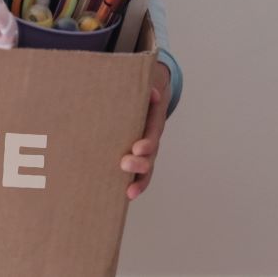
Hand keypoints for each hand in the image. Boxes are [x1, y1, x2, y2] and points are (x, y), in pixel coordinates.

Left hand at [120, 60, 170, 199]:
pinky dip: (133, 183)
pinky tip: (124, 195)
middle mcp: (151, 138)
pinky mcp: (134, 155)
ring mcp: (144, 149)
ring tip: (129, 192)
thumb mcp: (146, 81)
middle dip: (140, 164)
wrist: (148, 92)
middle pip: (151, 155)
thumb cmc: (142, 88)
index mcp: (154, 120)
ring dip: (139, 180)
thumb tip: (152, 93)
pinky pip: (136, 172)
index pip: (153, 133)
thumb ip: (148, 87)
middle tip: (125, 164)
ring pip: (146, 168)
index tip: (137, 149)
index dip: (148, 143)